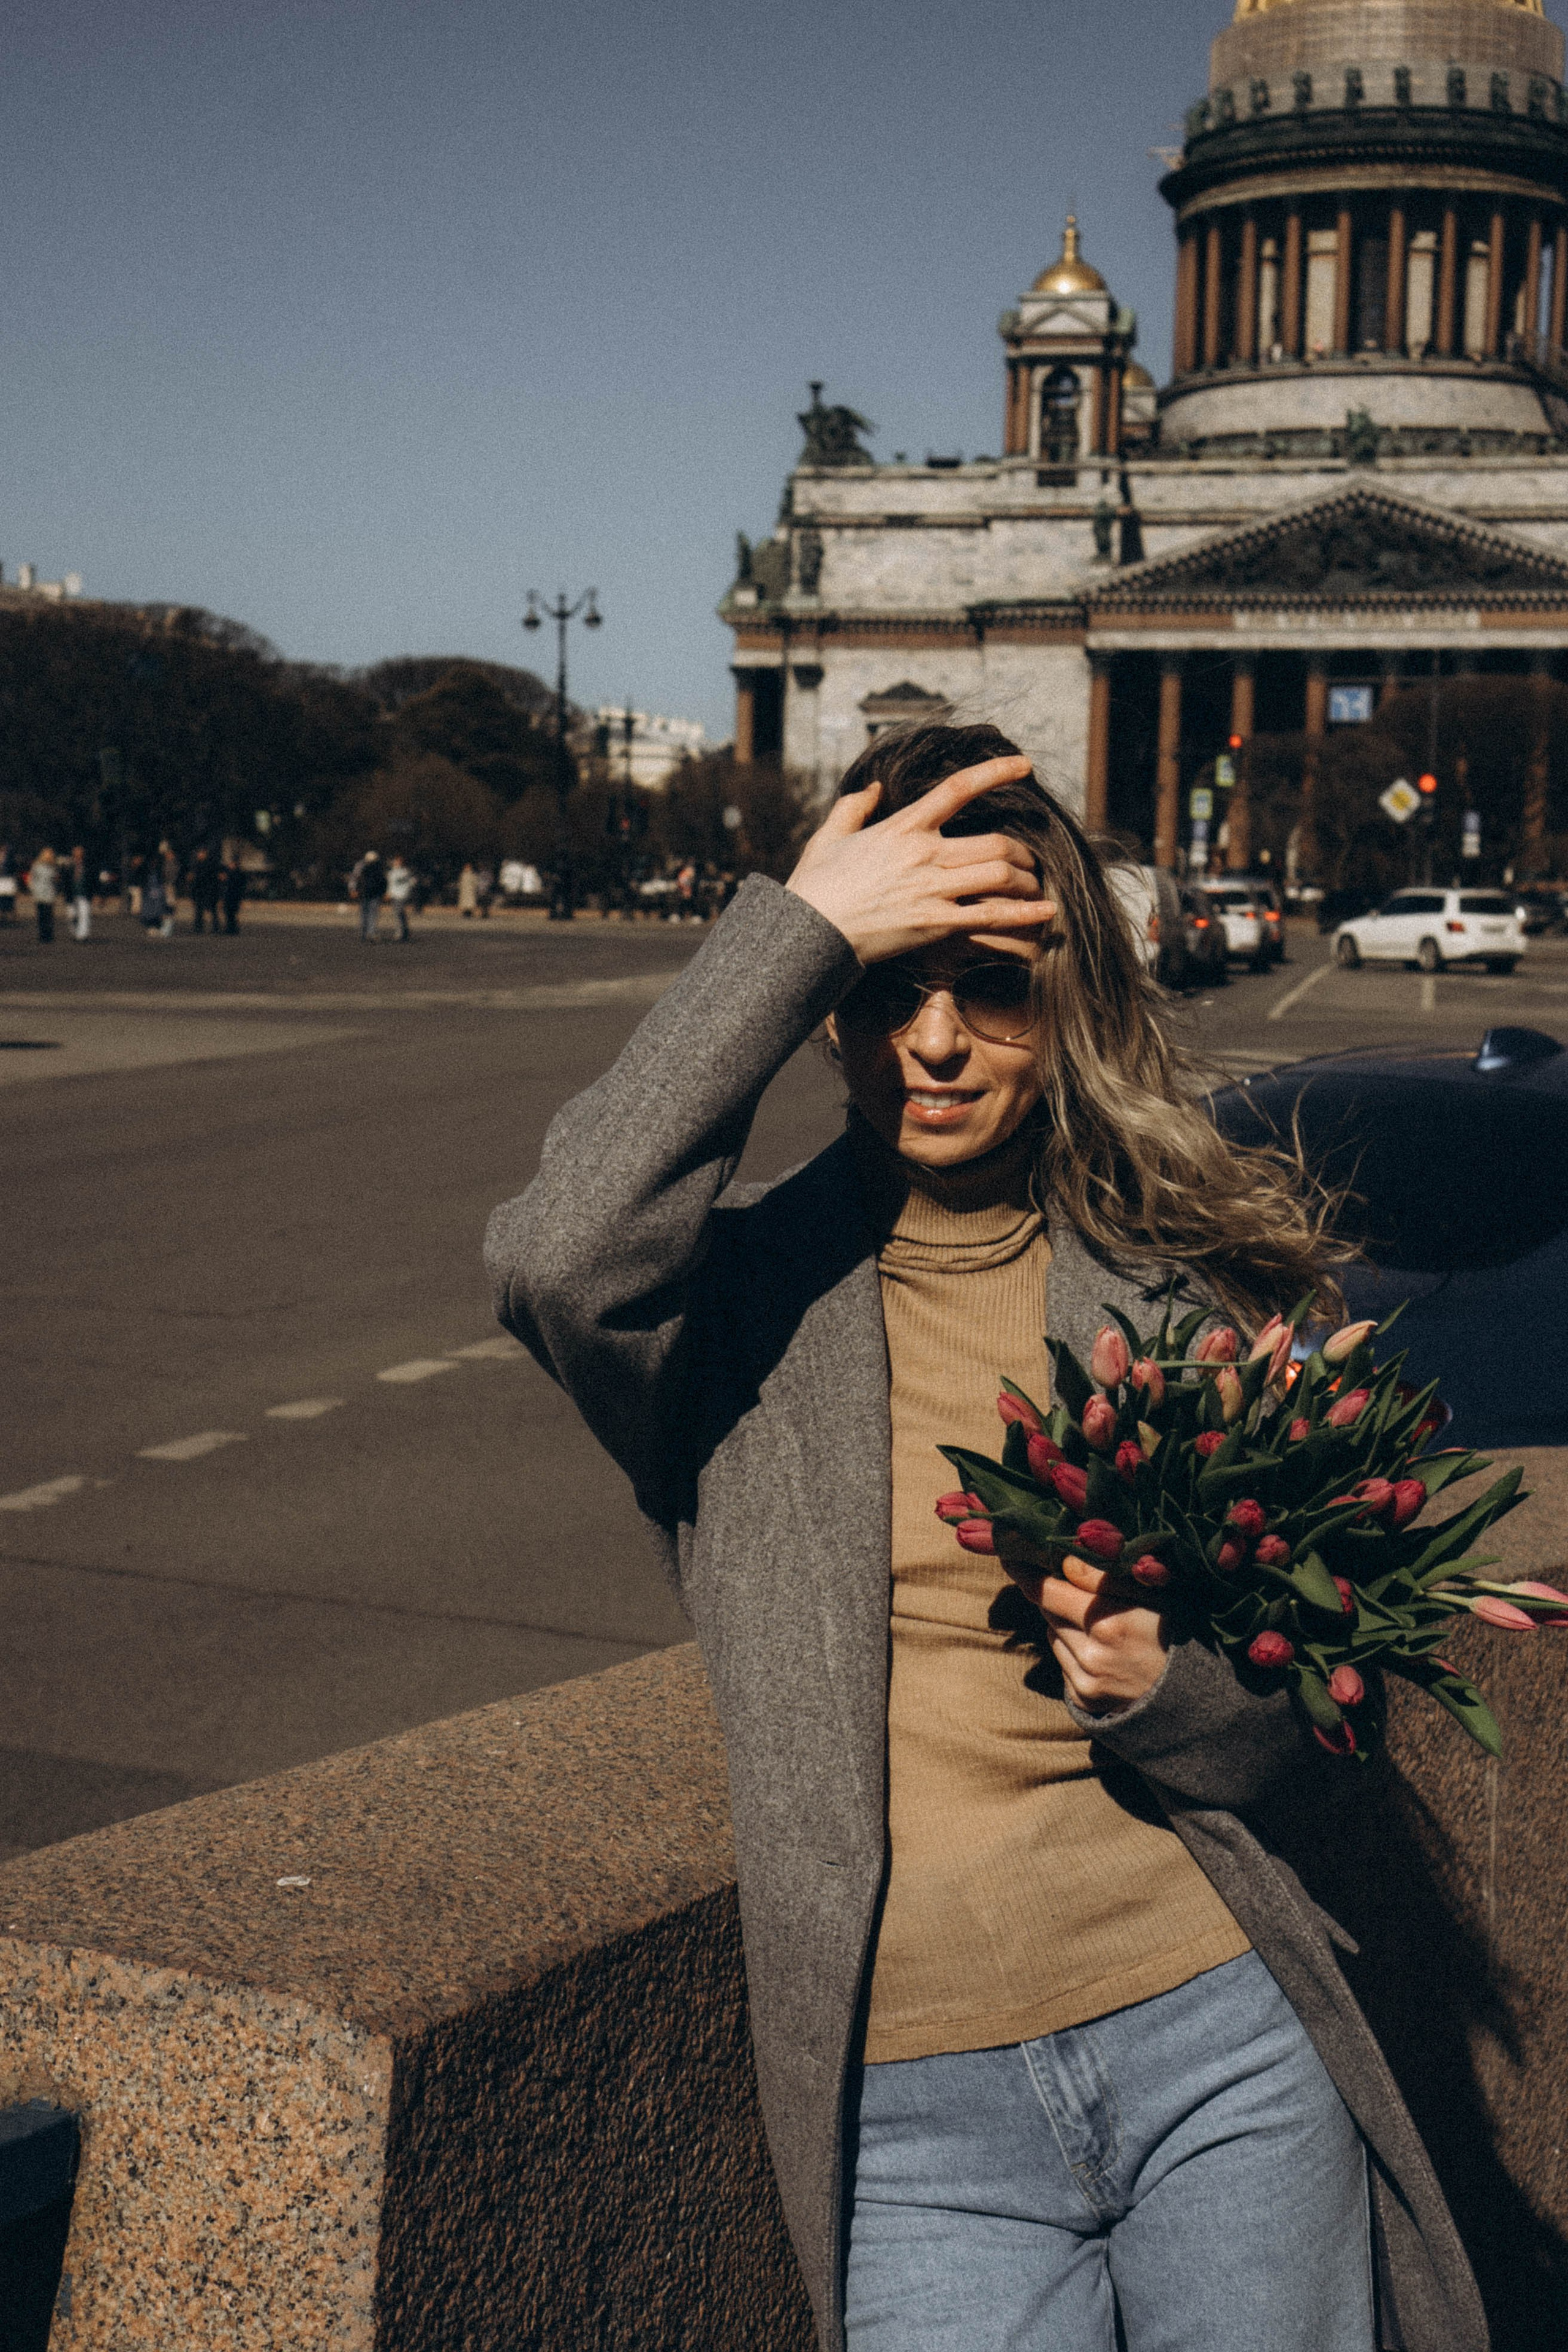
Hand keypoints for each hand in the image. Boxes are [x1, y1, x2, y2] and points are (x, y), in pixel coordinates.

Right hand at [785, 757, 1050, 964]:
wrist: (809, 932)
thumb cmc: (816, 885)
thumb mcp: (829, 835)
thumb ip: (854, 806)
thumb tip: (874, 787)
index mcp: (903, 827)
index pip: (958, 789)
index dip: (996, 772)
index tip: (1024, 764)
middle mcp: (925, 854)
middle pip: (995, 843)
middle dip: (1021, 851)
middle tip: (1027, 859)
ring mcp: (933, 890)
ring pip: (1000, 875)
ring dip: (1025, 879)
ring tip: (1033, 884)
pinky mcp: (936, 925)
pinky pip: (991, 917)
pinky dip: (1024, 914)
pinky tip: (1048, 912)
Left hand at [1003, 1551, 1169, 1714]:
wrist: (1193, 1698)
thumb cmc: (1174, 1635)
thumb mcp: (1151, 1595)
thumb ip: (1104, 1577)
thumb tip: (1063, 1560)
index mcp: (1108, 1622)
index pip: (1048, 1591)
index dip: (1026, 1572)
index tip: (1010, 1556)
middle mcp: (1092, 1654)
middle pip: (1048, 1611)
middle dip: (1058, 1597)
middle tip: (1081, 1592)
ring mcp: (1086, 1681)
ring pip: (1053, 1636)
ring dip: (1065, 1625)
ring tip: (1101, 1627)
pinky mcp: (1084, 1699)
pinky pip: (1062, 1663)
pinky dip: (1073, 1652)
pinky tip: (1103, 1653)